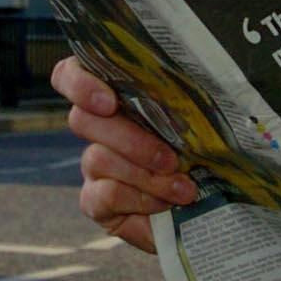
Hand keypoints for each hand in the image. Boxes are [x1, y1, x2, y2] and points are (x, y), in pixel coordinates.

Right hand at [54, 57, 196, 254]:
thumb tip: (193, 87)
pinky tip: (165, 206)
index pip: (69, 75)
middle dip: (130, 141)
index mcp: (114, 93)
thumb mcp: (198, 116)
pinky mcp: (95, 201)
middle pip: (82, 120)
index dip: (79, 84)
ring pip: (97, 159)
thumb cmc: (204, 147)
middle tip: (171, 159)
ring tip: (184, 189)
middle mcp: (95, 127)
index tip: (109, 102)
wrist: (211, 200)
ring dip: (145, 176)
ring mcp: (93, 164)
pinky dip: (139, 200)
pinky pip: (103, 196)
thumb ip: (185, 98)